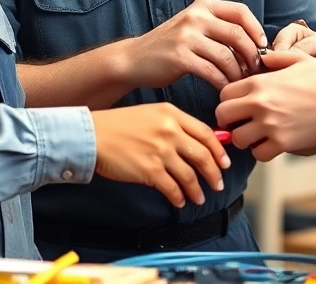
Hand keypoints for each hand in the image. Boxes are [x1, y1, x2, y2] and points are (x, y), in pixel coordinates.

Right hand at [91, 103, 229, 208]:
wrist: (91, 135)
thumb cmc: (117, 125)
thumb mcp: (149, 113)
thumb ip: (172, 124)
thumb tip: (194, 142)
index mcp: (171, 114)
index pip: (205, 133)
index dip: (218, 150)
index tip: (224, 162)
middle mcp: (169, 131)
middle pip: (203, 155)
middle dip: (214, 173)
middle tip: (218, 183)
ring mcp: (160, 151)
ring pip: (190, 175)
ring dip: (197, 190)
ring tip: (199, 198)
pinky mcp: (150, 170)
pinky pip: (172, 188)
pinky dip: (179, 197)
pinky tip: (179, 201)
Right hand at [122, 0, 266, 89]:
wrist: (135, 59)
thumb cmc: (170, 46)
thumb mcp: (193, 26)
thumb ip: (218, 28)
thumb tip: (254, 43)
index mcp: (203, 6)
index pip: (240, 11)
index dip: (256, 29)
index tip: (262, 46)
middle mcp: (195, 16)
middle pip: (237, 34)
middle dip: (251, 55)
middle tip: (255, 70)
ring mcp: (187, 36)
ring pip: (226, 55)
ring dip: (238, 73)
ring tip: (240, 83)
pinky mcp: (181, 57)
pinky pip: (212, 71)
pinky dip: (222, 82)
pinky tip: (224, 89)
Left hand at [216, 51, 315, 161]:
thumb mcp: (299, 59)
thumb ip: (276, 58)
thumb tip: (262, 58)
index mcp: (259, 83)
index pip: (223, 94)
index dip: (228, 102)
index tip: (237, 106)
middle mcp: (260, 103)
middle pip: (223, 116)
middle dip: (229, 121)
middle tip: (240, 123)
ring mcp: (270, 125)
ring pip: (238, 139)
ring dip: (245, 139)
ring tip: (257, 135)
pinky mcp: (283, 143)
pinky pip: (259, 154)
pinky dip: (262, 152)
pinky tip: (271, 144)